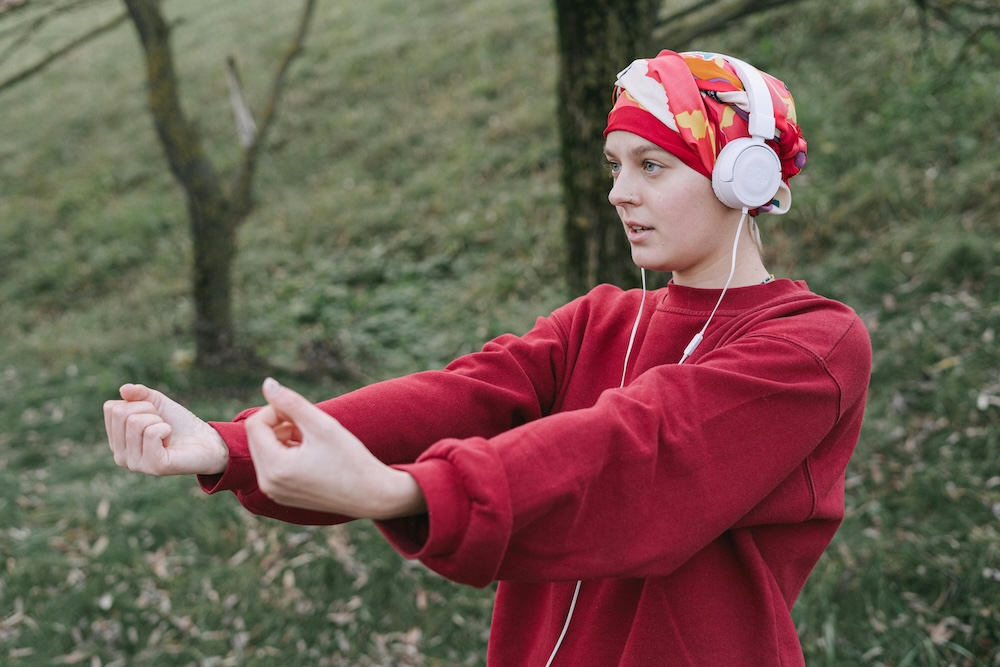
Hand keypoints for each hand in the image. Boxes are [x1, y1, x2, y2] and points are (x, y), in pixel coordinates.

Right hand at [104, 384, 228, 475]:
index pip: (111, 408)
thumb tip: (124, 389)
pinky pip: (151, 433)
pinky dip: (165, 428)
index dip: (138, 403)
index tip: (153, 415)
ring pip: (135, 422)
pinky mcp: (153, 467)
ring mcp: (135, 464)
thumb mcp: (158, 402)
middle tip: (163, 423)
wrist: (206, 440)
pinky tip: (170, 439)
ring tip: (167, 433)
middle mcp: (120, 455)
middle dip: (149, 410)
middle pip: (121, 413)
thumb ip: (139, 394)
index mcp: (116, 439)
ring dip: (159, 420)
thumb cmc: (179, 423)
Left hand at [245, 378, 425, 519]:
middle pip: (257, 438)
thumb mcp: (322, 425)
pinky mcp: (283, 496)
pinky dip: (288, 453)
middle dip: (279, 424)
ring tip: (314, 439)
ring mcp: (275, 492)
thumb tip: (267, 383)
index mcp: (274, 468)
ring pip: (265, 450)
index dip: (276, 410)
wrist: (373, 495)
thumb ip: (291, 402)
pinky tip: (313, 454)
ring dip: (284, 437)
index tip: (303, 413)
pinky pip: (273, 466)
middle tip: (310, 425)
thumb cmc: (351, 460)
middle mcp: (268, 484)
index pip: (256, 424)